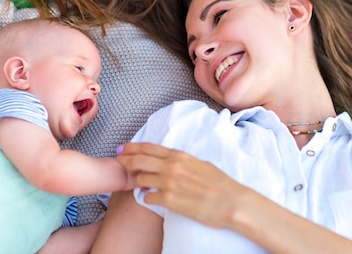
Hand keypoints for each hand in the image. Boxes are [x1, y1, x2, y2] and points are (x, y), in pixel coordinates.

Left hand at [116, 142, 245, 228]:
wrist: (231, 202)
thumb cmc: (220, 184)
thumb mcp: (200, 163)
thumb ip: (181, 161)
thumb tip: (170, 162)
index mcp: (179, 156)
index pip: (148, 147)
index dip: (132, 147)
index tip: (122, 149)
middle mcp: (171, 167)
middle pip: (138, 161)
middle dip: (126, 162)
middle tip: (120, 164)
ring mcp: (169, 184)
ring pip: (140, 180)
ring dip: (138, 182)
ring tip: (140, 184)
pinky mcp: (169, 201)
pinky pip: (148, 198)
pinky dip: (146, 198)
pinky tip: (150, 198)